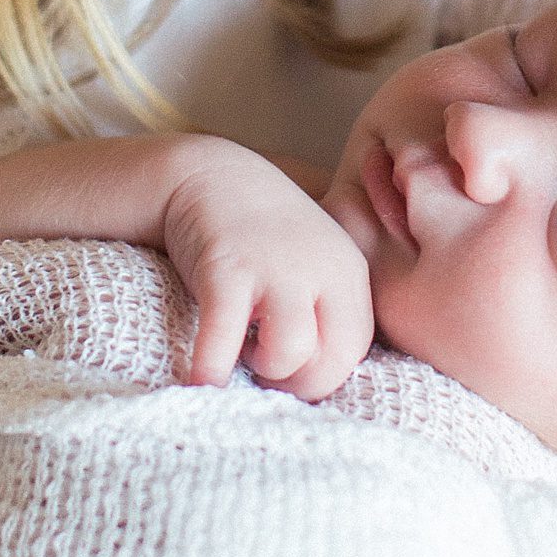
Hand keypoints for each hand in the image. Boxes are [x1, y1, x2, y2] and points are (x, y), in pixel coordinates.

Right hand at [163, 150, 373, 397]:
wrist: (211, 175)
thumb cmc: (263, 234)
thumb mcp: (316, 262)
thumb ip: (328, 308)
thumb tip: (320, 375)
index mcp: (348, 272)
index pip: (355, 350)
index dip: (321, 375)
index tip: (291, 369)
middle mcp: (322, 270)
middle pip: (331, 361)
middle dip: (296, 381)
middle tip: (265, 363)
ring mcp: (275, 270)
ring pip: (290, 354)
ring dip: (262, 367)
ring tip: (242, 348)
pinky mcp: (227, 272)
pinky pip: (224, 340)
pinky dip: (212, 369)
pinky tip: (201, 379)